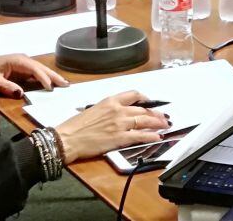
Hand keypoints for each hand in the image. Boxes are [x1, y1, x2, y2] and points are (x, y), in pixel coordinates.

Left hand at [0, 54, 68, 97]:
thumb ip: (6, 86)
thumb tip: (21, 94)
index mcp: (17, 60)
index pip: (34, 69)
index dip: (43, 78)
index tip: (50, 87)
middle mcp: (23, 59)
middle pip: (41, 68)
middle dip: (54, 76)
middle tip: (67, 84)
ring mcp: (23, 63)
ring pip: (41, 70)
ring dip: (52, 76)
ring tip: (64, 83)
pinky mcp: (22, 68)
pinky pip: (36, 73)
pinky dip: (44, 78)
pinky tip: (51, 83)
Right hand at [55, 90, 171, 162]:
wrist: (68, 138)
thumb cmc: (75, 126)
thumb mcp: (94, 110)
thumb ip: (109, 109)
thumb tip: (118, 112)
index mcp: (110, 101)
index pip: (134, 94)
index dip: (146, 99)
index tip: (151, 103)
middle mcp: (118, 110)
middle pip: (143, 109)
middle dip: (156, 113)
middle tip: (163, 117)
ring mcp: (120, 124)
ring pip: (145, 121)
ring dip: (157, 123)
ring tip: (165, 126)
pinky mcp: (119, 138)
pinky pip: (140, 135)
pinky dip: (151, 136)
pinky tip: (157, 137)